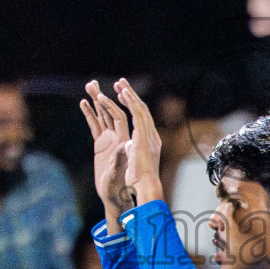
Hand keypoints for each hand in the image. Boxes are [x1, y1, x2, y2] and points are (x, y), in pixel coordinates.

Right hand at [80, 81, 134, 216]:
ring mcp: (109, 140)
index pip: (120, 116)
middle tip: (91, 83)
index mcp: (124, 141)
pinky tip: (84, 103)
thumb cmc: (120, 188)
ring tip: (88, 86)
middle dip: (101, 97)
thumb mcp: (117, 175)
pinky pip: (95, 126)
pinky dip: (90, 114)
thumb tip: (122, 148)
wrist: (116, 197)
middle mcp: (118, 137)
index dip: (113, 104)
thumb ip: (118, 161)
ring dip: (96, 101)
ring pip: (102, 116)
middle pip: (110, 112)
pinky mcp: (101, 145)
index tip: (105, 92)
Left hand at [115, 78, 163, 202]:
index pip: (140, 117)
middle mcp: (150, 134)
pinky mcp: (142, 135)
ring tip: (119, 83)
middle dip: (130, 94)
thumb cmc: (139, 179)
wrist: (145, 186)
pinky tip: (122, 93)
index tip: (122, 95)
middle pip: (140, 109)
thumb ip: (132, 150)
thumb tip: (129, 146)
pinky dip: (129, 102)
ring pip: (139, 108)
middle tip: (121, 82)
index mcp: (148, 140)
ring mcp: (147, 134)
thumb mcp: (134, 160)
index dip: (132, 105)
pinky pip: (136, 115)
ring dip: (129, 94)